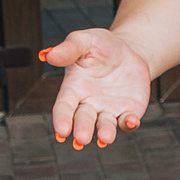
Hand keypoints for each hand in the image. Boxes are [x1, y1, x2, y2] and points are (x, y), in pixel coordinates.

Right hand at [44, 29, 151, 148]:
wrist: (129, 51)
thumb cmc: (101, 46)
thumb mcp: (85, 41)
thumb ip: (69, 49)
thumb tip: (48, 56)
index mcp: (73, 88)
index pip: (64, 107)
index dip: (62, 119)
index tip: (62, 131)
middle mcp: (89, 104)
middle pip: (83, 120)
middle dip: (82, 130)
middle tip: (82, 138)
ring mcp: (108, 111)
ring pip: (105, 126)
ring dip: (105, 132)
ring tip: (105, 138)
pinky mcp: (128, 112)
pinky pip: (127, 122)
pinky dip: (129, 124)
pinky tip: (131, 121)